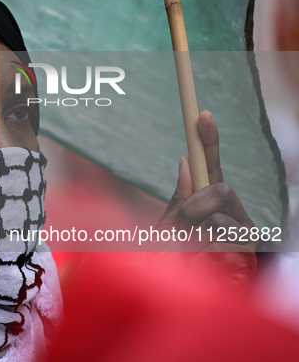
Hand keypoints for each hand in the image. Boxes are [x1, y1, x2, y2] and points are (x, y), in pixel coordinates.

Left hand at [152, 110, 257, 290]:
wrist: (193, 304)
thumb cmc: (179, 264)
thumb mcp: (169, 228)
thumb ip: (179, 198)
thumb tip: (183, 161)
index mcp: (208, 204)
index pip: (209, 167)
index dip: (208, 141)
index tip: (201, 114)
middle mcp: (230, 213)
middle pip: (220, 188)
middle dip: (196, 206)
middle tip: (184, 226)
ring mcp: (242, 233)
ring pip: (222, 217)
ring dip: (199, 237)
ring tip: (193, 257)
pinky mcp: (250, 255)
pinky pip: (228, 243)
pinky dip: (209, 255)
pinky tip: (207, 266)